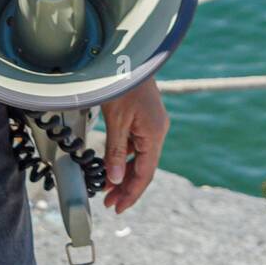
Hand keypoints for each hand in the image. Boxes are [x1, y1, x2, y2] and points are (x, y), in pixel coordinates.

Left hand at [100, 77, 169, 213]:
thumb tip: (114, 180)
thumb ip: (115, 151)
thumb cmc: (123, 84)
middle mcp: (157, 132)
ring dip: (124, 174)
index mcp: (155, 134)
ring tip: (107, 188)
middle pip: (143, 168)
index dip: (131, 193)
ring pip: (139, 158)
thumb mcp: (116, 119)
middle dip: (126, 187)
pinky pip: (135, 145)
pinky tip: (111, 164)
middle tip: (109, 203)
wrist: (129, 56)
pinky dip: (124, 157)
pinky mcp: (144, 119)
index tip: (118, 208)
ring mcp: (152, 125)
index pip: (145, 174)